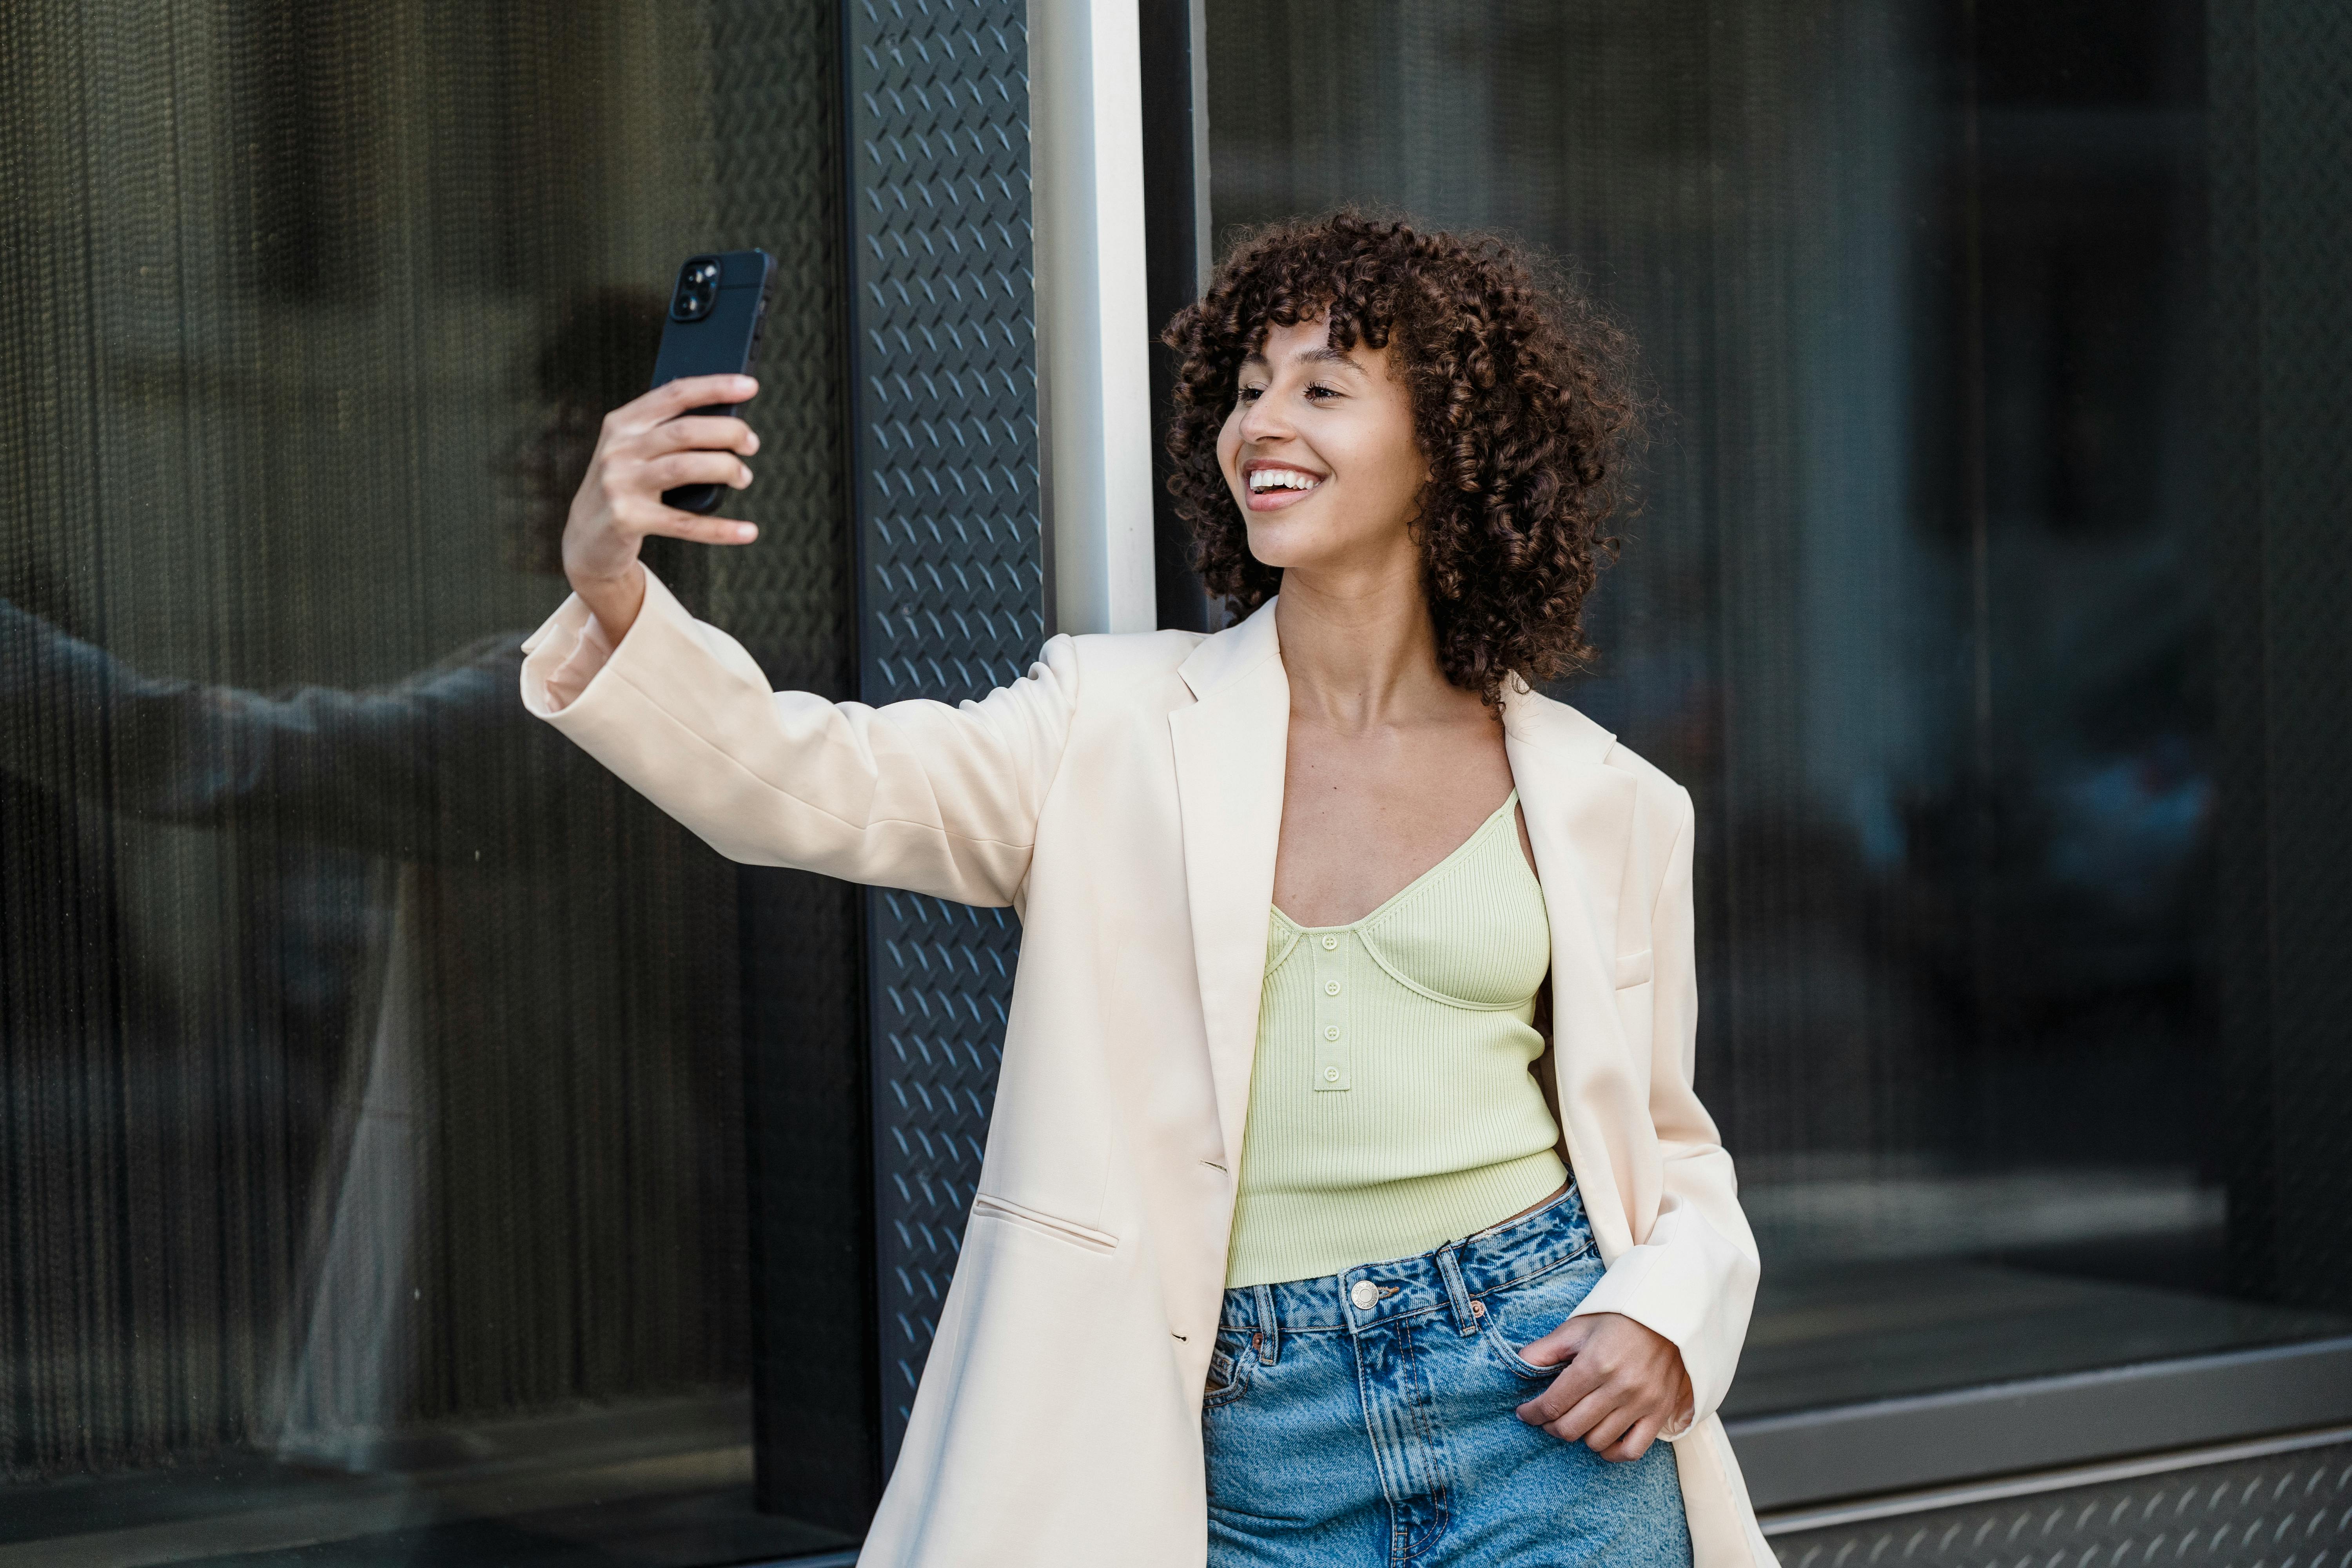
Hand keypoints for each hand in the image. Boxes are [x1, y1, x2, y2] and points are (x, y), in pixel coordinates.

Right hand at [560, 374, 761, 639]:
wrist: (586, 538)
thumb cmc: (627, 486)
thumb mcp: (636, 452)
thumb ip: (668, 433)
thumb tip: (730, 423)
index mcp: (622, 423)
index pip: (674, 394)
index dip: (715, 387)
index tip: (750, 385)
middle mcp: (618, 449)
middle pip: (685, 431)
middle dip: (728, 432)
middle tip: (752, 443)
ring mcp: (620, 484)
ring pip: (686, 468)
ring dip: (726, 469)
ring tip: (744, 477)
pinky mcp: (627, 520)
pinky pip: (684, 523)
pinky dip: (721, 528)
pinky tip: (749, 531)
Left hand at [1512, 1310, 1691, 1461]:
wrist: (1665, 1317)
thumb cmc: (1616, 1321)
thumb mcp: (1576, 1328)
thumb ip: (1544, 1350)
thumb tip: (1518, 1367)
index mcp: (1595, 1364)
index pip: (1553, 1404)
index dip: (1532, 1413)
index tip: (1525, 1413)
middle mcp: (1620, 1387)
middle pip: (1572, 1427)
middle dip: (1551, 1425)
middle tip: (1548, 1417)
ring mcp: (1642, 1403)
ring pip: (1598, 1441)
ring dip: (1580, 1435)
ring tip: (1577, 1419)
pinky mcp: (1660, 1413)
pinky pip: (1631, 1451)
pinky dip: (1612, 1452)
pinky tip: (1602, 1439)